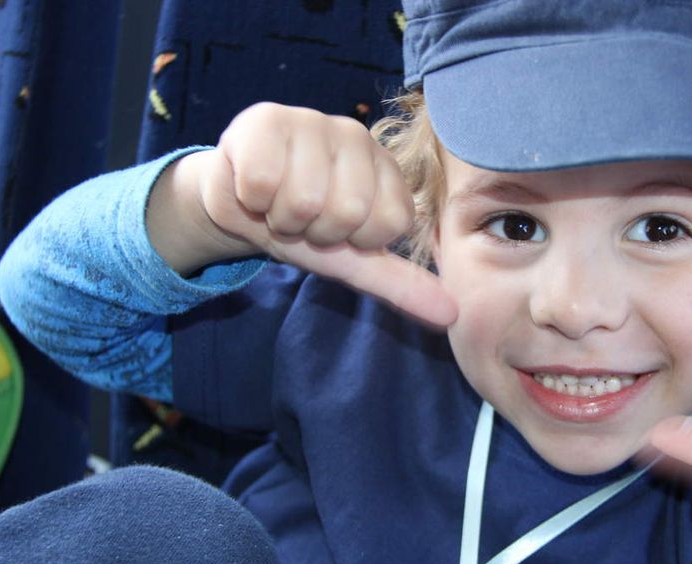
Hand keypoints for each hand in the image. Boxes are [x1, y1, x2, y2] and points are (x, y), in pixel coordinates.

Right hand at [154, 103, 455, 328]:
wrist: (238, 204)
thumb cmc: (304, 227)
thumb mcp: (353, 261)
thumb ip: (403, 286)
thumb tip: (453, 314)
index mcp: (386, 169)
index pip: (390, 222)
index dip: (356, 241)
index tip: (339, 232)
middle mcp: (357, 137)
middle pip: (348, 212)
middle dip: (316, 232)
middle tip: (304, 219)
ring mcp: (312, 121)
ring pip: (303, 200)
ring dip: (281, 219)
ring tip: (278, 203)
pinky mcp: (265, 120)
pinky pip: (263, 184)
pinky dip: (250, 201)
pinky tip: (253, 188)